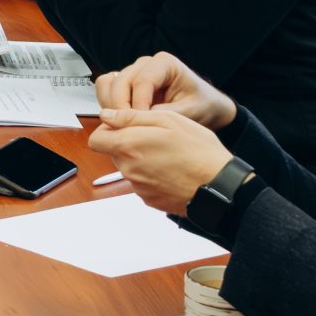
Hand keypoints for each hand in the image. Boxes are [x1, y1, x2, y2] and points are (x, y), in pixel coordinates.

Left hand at [87, 107, 235, 212]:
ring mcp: (138, 187)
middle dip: (128, 143)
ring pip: (129, 167)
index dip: (108, 130)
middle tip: (156, 138)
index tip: (124, 126)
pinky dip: (152, 175)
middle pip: (113, 152)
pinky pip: (143, 182)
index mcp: (128, 146)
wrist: (220, 187)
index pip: (96, 139)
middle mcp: (128, 169)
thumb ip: (131, 117)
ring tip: (169, 154)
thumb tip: (106, 116)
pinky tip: (172, 170)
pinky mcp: (150, 199)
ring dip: (142, 159)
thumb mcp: (168, 120)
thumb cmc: (199, 152)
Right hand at [93, 52, 235, 127]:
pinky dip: (107, 104)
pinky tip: (120, 120)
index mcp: (164, 64)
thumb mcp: (192, 111)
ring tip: (123, 124)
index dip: (138, 105)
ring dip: (111, 105)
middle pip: (120, 82)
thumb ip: (167, 113)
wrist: (205, 107)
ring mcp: (133, 73)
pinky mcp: (125, 85)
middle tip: (128, 128)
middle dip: (121, 107)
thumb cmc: (202, 105)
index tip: (142, 123)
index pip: (141, 81)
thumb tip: (142, 118)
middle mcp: (145, 65)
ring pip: (108, 83)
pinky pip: (105, 89)